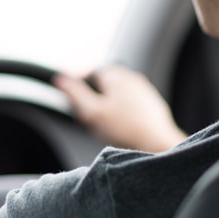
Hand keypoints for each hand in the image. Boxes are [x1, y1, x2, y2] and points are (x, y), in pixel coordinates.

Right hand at [53, 65, 184, 152]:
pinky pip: (131, 105)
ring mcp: (144, 90)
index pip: (91, 73)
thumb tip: (61, 79)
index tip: (78, 105)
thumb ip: (75, 94)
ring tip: (107, 126)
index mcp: (116, 76)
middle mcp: (132, 78)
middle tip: (91, 118)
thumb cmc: (126, 130)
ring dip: (109, 107)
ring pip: (118, 95)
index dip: (80, 89)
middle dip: (95, 99)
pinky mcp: (152, 104)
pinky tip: (122, 129)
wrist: (157, 144)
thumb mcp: (92, 112)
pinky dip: (123, 114)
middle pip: (105, 85)